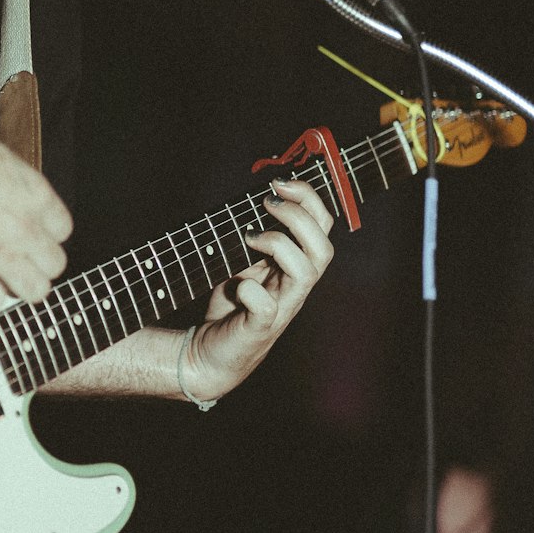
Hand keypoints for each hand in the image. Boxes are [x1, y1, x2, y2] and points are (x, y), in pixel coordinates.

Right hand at [0, 109, 71, 307]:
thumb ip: (15, 186)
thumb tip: (16, 199)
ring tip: (3, 275)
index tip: (32, 232)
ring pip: (35, 290)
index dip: (45, 232)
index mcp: (34, 194)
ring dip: (20, 284)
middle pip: (54, 264)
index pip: (62, 230)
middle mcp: (23, 227)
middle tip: (18, 257)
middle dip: (37, 262)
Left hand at [181, 176, 333, 400]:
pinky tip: (238, 284)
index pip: (322, 227)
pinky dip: (253, 291)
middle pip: (323, 247)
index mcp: (296, 265)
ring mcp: (281, 308)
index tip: (279, 181)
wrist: (209, 351)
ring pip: (307, 272)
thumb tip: (256, 196)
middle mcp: (295, 287)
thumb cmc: (232, 303)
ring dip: (281, 244)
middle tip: (267, 202)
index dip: (308, 198)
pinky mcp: (259, 328)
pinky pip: (266, 308)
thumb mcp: (245, 260)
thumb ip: (256, 234)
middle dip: (300, 215)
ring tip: (251, 237)